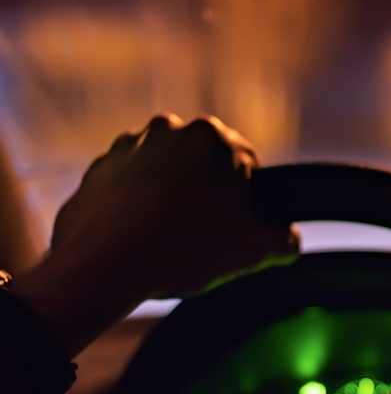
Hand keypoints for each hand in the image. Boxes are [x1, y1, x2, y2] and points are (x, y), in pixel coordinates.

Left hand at [14, 114, 298, 356]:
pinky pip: (131, 186)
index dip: (248, 202)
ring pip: (167, 173)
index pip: (250, 166)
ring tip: (171, 240)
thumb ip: (286, 239)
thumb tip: (288, 239)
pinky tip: (141, 239)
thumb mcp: (256, 251)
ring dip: (173, 198)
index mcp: (216, 138)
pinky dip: (138, 206)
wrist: (103, 266)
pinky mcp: (99, 169)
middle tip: (206, 236)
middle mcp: (171, 128)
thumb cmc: (185, 249)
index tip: (236, 227)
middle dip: (208, 194)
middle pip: (205, 165)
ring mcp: (129, 146)